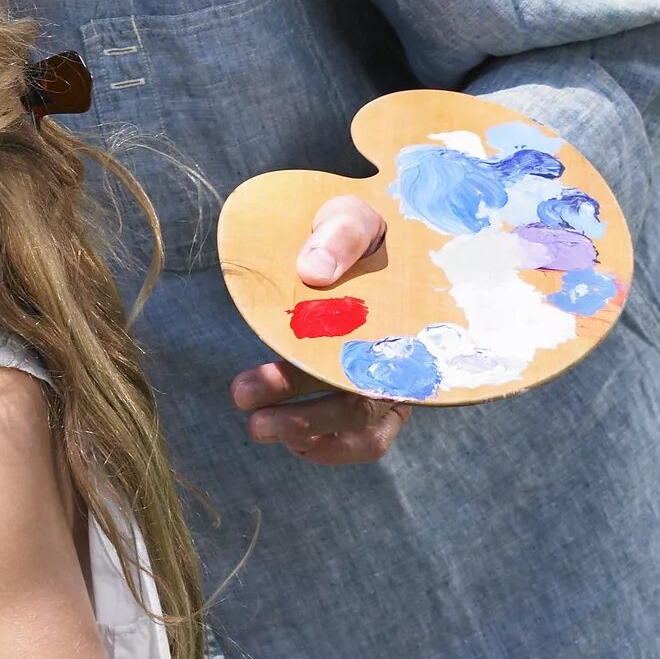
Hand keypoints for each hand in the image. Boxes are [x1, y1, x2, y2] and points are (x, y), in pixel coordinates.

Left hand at [230, 191, 406, 463]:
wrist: (371, 231)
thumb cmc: (362, 226)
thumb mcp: (352, 216)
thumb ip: (339, 236)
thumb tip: (314, 272)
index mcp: (408, 320)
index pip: (370, 366)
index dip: (312, 384)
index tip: (257, 387)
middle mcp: (407, 359)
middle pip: (361, 407)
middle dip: (302, 419)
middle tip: (251, 422)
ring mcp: (396, 379)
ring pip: (364, 429)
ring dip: (311, 436)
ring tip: (259, 427)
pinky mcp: (378, 389)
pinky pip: (366, 433)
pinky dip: (330, 443)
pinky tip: (291, 438)